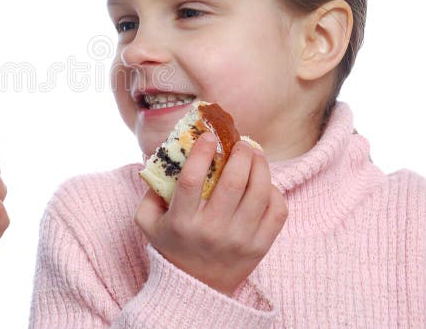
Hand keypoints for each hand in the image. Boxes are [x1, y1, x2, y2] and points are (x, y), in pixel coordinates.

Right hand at [134, 132, 287, 294]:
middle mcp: (212, 231)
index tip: (209, 136)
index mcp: (182, 222)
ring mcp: (239, 240)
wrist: (195, 288)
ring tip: (255, 154)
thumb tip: (164, 158)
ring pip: (259, 192)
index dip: (202, 152)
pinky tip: (264, 182)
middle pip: (233, 182)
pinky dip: (274, 191)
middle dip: (240, 153)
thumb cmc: (171, 246)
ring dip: (260, 165)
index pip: (192, 180)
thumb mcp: (148, 222)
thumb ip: (150, 192)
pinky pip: (277, 211)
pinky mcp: (260, 247)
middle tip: (240, 142)